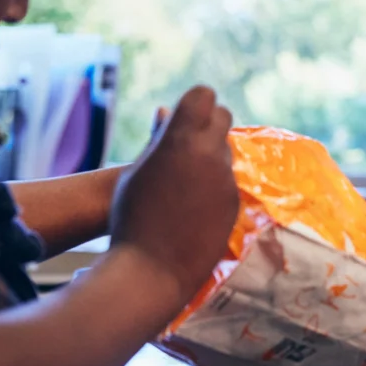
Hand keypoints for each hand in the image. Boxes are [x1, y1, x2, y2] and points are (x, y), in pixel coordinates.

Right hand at [109, 86, 239, 310]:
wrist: (152, 270)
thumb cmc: (131, 218)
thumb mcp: (134, 172)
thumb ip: (157, 141)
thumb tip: (166, 113)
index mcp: (180, 139)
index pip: (202, 96)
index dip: (192, 103)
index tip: (182, 116)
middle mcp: (209, 154)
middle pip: (222, 115)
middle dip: (208, 122)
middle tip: (187, 140)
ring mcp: (225, 179)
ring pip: (226, 150)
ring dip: (210, 155)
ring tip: (184, 180)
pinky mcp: (234, 202)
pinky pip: (227, 180)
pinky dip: (214, 183)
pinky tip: (194, 203)